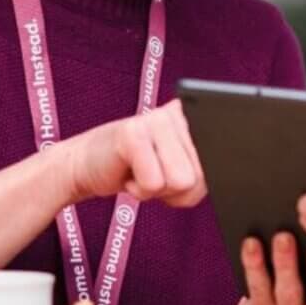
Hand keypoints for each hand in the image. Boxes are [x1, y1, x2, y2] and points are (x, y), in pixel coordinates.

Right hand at [61, 99, 206, 208]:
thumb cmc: (135, 170)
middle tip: (152, 174)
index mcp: (194, 119)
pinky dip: (138, 190)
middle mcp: (177, 113)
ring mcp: (154, 119)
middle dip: (175, 190)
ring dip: (156, 190)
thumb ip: (200, 174)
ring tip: (141, 172)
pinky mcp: (132, 133)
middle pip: (200, 177)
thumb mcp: (177, 172)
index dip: (196, 184)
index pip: (220, 163)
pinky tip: (128, 172)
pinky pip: (153, 184)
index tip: (174, 174)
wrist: (86, 165)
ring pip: (181, 181)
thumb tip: (209, 177)